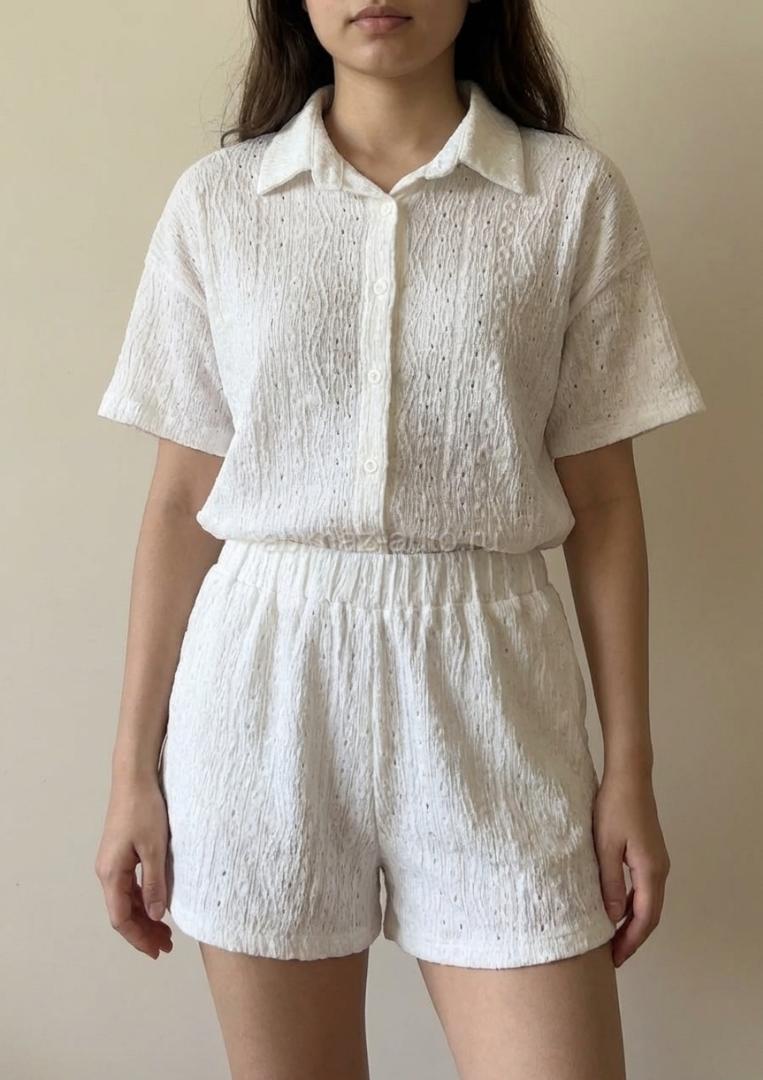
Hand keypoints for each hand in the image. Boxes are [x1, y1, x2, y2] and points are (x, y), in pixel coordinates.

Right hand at [94, 776, 172, 958]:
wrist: (134, 778)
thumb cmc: (145, 809)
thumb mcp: (155, 848)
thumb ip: (155, 883)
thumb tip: (155, 915)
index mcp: (112, 873)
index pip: (121, 918)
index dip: (139, 938)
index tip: (158, 950)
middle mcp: (107, 871)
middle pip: (122, 913)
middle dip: (143, 932)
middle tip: (166, 946)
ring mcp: (112, 862)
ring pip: (125, 900)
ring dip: (143, 917)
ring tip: (164, 931)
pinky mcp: (120, 853)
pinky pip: (128, 886)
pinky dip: (142, 900)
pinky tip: (157, 904)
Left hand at [593, 768, 670, 967]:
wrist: (629, 776)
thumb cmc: (614, 807)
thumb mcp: (605, 847)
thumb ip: (609, 883)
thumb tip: (612, 918)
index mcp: (651, 871)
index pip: (645, 918)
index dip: (631, 941)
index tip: (615, 959)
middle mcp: (660, 869)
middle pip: (650, 914)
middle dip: (632, 937)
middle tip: (612, 956)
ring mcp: (657, 860)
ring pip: (648, 901)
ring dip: (632, 921)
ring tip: (611, 937)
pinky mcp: (650, 852)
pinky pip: (644, 887)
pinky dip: (632, 903)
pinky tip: (614, 907)